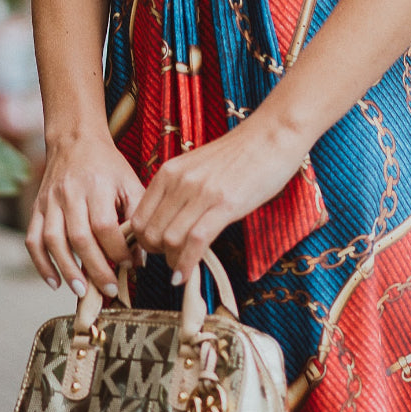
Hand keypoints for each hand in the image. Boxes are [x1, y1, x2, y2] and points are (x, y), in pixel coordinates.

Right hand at [26, 131, 142, 298]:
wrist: (74, 140)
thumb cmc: (107, 166)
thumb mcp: (129, 182)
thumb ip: (137, 216)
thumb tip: (140, 258)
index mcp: (97, 185)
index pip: (105, 225)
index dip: (117, 249)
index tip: (129, 265)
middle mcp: (70, 193)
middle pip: (80, 237)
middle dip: (95, 268)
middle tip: (109, 290)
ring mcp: (49, 201)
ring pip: (54, 241)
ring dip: (67, 270)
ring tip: (81, 291)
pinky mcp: (36, 208)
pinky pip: (33, 239)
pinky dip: (40, 263)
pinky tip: (53, 282)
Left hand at [128, 119, 307, 286]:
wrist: (271, 136)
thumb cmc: (239, 154)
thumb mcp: (197, 167)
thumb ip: (179, 190)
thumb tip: (168, 221)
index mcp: (169, 172)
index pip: (139, 217)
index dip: (143, 241)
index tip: (156, 250)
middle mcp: (180, 181)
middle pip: (150, 232)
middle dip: (157, 254)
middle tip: (170, 260)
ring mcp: (201, 193)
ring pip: (169, 239)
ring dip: (173, 261)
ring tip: (181, 267)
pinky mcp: (225, 204)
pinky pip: (196, 241)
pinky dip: (187, 264)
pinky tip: (186, 275)